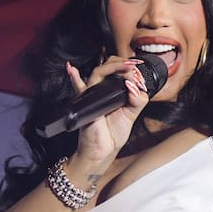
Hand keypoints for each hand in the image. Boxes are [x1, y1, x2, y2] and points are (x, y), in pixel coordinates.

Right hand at [66, 56, 150, 170]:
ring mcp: (93, 94)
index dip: (131, 67)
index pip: (120, 70)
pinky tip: (73, 70)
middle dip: (122, 63)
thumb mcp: (133, 114)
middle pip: (109, 65)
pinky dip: (74, 78)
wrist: (103, 149)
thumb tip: (135, 86)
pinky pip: (78, 88)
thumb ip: (138, 99)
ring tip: (126, 67)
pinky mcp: (86, 103)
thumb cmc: (113, 132)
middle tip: (134, 66)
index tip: (140, 70)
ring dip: (113, 67)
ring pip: (99, 73)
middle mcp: (103, 89)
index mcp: (115, 90)